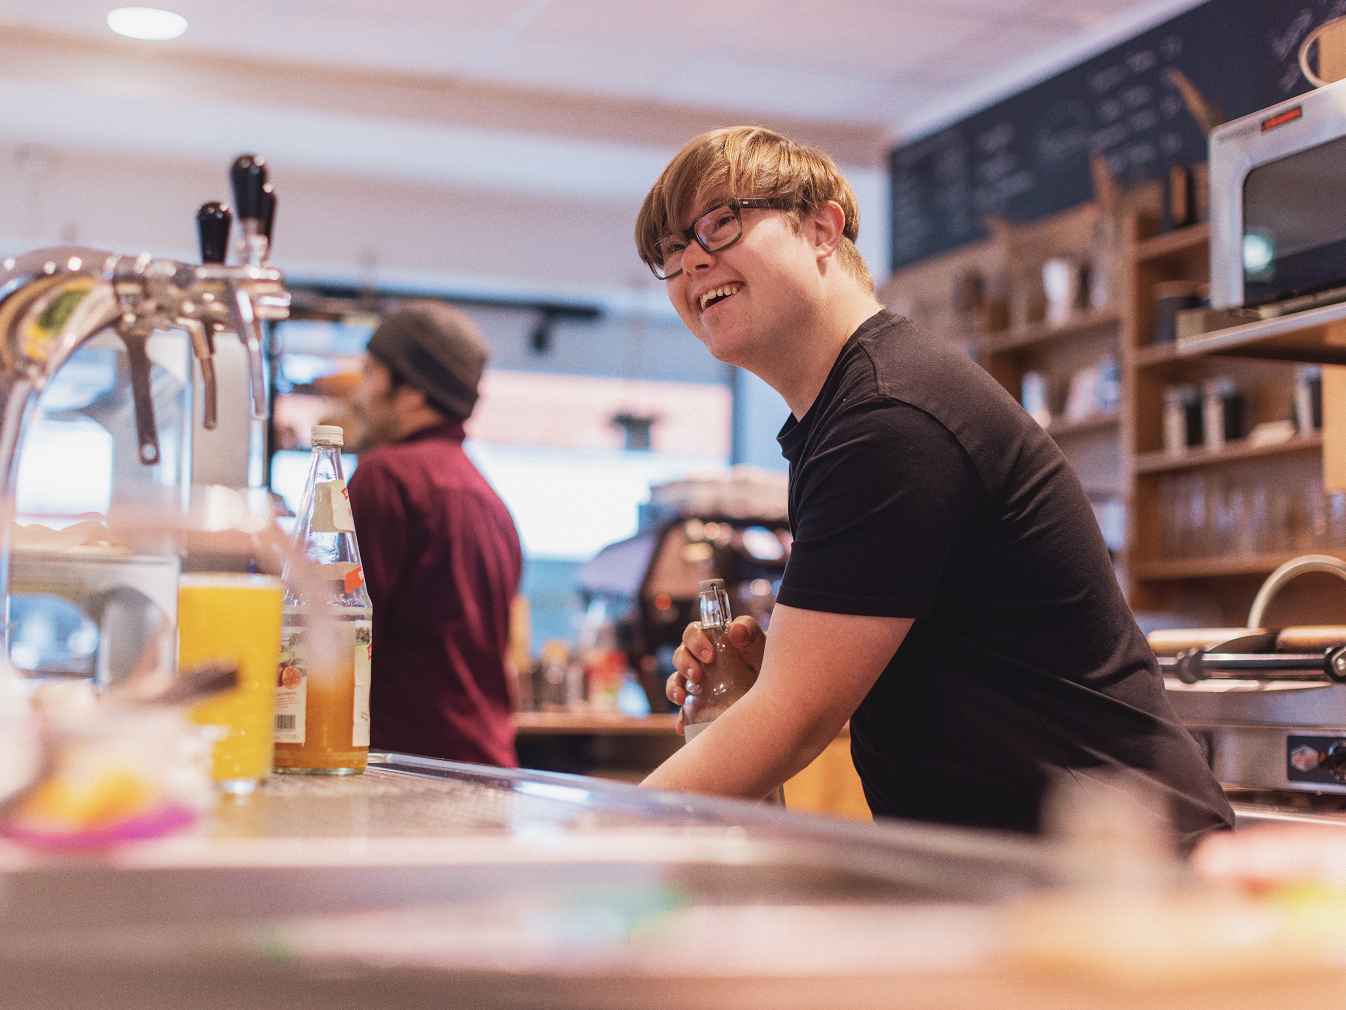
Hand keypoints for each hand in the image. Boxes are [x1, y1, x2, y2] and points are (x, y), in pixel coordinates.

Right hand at [666, 616, 765, 734]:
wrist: (773, 691)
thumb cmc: (764, 660)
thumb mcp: (760, 644)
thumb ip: (750, 631)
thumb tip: (735, 632)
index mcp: (710, 640)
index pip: (693, 633)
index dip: (695, 642)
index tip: (709, 656)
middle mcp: (698, 660)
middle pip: (680, 656)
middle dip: (684, 665)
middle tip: (697, 676)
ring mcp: (696, 683)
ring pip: (675, 681)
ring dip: (673, 688)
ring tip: (681, 699)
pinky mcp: (698, 705)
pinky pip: (683, 711)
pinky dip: (680, 718)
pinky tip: (682, 726)